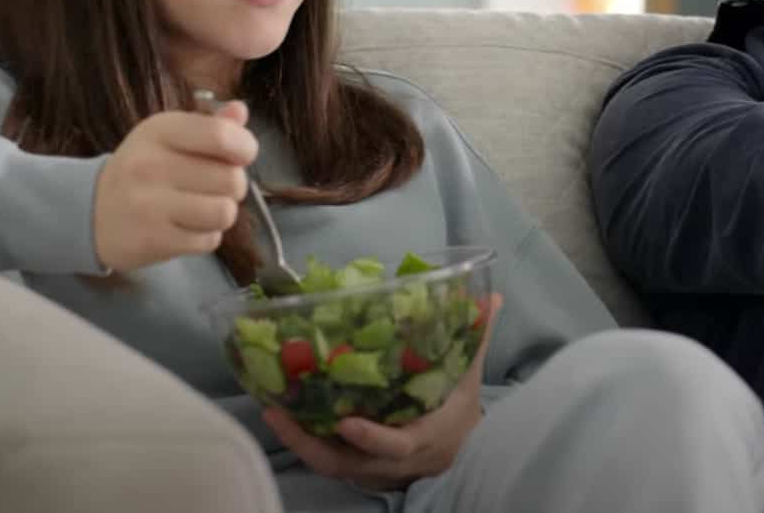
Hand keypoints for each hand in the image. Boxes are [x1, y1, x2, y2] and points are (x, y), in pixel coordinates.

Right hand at [91, 101, 255, 272]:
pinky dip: (206, 236)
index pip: (222, 135)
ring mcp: (149, 205)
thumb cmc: (143, 169)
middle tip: (213, 187)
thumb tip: (241, 111)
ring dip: (222, 214)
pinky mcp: (152, 240)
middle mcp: (151, 165)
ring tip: (203, 209)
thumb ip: (209, 125)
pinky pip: (209, 241)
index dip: (245, 148)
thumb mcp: (169, 137)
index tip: (240, 156)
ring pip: (224, 212)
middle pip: (231, 178)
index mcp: (159, 130)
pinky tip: (186, 228)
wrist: (90, 211)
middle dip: (233, 186)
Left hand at [265, 294, 504, 490]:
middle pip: (348, 463)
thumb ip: (476, 337)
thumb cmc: (458, 408)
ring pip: (329, 463)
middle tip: (279, 412)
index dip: (373, 439)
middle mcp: (392, 461)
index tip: (347, 422)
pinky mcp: (354, 464)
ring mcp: (370, 466)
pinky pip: (324, 457)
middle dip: (311, 443)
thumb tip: (492, 297)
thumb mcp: (468, 375)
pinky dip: (302, 439)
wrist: (458, 450)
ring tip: (271, 408)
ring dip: (298, 440)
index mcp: (424, 438)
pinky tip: (280, 412)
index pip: (397, 446)